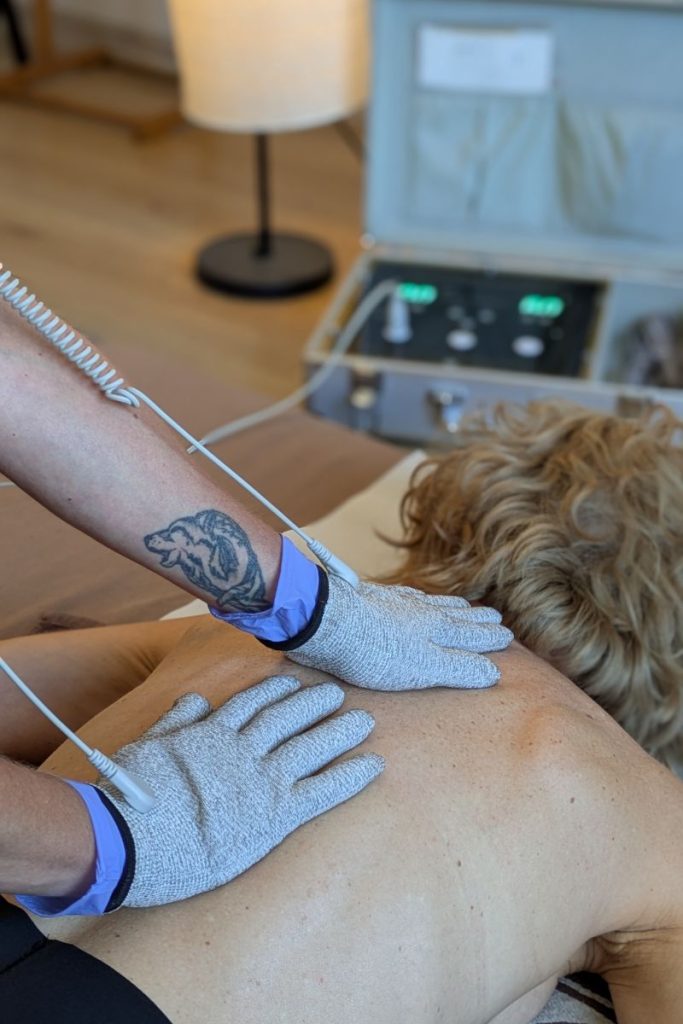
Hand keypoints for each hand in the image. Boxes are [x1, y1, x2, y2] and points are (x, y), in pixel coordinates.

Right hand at [98, 676, 382, 907]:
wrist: (132, 835)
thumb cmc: (129, 795)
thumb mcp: (146, 746)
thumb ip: (175, 721)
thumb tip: (195, 698)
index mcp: (211, 735)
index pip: (251, 705)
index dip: (274, 692)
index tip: (292, 682)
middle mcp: (243, 751)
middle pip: (287, 719)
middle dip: (314, 704)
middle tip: (338, 692)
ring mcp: (262, 781)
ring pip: (311, 747)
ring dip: (339, 731)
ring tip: (363, 719)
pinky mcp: (275, 815)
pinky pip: (323, 790)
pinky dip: (350, 776)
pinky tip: (373, 765)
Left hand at [287, 577, 512, 689]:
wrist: (327, 621)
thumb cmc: (373, 651)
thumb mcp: (423, 667)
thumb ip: (459, 667)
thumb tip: (494, 671)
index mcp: (436, 629)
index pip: (471, 634)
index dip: (489, 637)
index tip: (507, 636)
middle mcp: (420, 612)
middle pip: (456, 616)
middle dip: (477, 620)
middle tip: (496, 618)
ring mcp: (395, 603)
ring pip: (433, 605)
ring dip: (453, 607)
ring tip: (466, 607)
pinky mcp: (371, 600)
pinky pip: (407, 598)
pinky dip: (421, 599)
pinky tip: (416, 599)